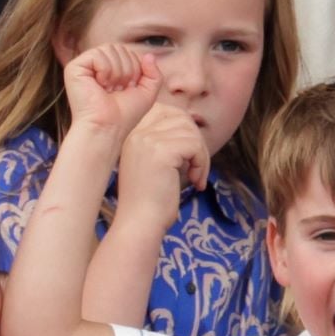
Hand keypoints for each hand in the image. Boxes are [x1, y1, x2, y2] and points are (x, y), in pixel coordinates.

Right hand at [64, 44, 161, 135]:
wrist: (108, 127)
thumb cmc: (124, 115)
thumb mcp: (147, 93)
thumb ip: (154, 74)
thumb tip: (149, 54)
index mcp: (109, 68)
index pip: (128, 52)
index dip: (135, 69)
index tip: (127, 89)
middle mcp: (96, 65)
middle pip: (119, 47)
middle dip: (127, 70)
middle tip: (118, 90)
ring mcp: (84, 65)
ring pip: (109, 49)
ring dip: (117, 72)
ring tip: (109, 89)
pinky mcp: (74, 68)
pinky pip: (97, 54)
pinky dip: (105, 71)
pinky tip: (100, 86)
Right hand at [116, 103, 210, 231]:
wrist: (140, 224)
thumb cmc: (150, 202)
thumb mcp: (155, 164)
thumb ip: (167, 143)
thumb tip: (193, 127)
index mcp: (132, 133)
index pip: (166, 110)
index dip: (184, 129)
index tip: (188, 156)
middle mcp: (136, 132)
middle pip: (181, 117)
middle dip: (196, 142)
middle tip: (197, 169)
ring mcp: (146, 139)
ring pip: (190, 131)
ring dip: (201, 156)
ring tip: (196, 178)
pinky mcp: (160, 150)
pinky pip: (194, 145)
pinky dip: (202, 164)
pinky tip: (195, 182)